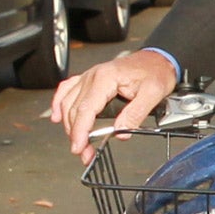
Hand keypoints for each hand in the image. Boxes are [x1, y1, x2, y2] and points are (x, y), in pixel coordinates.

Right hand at [51, 49, 177, 164]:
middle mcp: (93, 76)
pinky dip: (58, 104)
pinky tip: (56, 117)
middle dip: (76, 135)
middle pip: (74, 109)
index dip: (80, 131)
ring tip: (77, 144)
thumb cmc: (155, 72)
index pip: (86, 109)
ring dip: (69, 126)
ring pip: (67, 103)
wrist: (158, 59)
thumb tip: (121, 132)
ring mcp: (89, 77)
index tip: (79, 147)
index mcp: (106, 78)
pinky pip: (67, 90)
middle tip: (84, 154)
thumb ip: (135, 114)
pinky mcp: (90, 79)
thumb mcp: (153, 93)